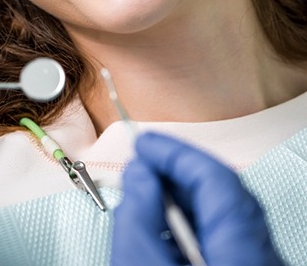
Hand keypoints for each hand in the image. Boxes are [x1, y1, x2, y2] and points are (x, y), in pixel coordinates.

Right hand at [111, 132, 281, 265]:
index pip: (218, 181)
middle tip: (142, 161)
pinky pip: (222, 235)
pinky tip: (162, 223)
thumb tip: (139, 172)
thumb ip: (137, 215)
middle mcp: (261, 258)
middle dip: (178, 172)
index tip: (144, 143)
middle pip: (224, 194)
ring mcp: (255, 265)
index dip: (178, 155)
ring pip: (223, 214)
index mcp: (239, 254)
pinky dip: (190, 220)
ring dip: (181, 196)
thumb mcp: (137, 263)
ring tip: (145, 190)